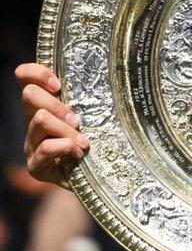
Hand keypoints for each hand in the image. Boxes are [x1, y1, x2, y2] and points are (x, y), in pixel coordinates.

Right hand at [14, 63, 89, 188]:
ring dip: (66, 129)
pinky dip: (67, 147)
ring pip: (40, 119)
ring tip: (83, 142)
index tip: (58, 85)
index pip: (24, 76)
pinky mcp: (35, 165)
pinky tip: (79, 154)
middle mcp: (31, 120)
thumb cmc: (96, 140)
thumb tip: (109, 76)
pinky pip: (46, 147)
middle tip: (77, 121)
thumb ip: (89, 97)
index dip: (37, 73)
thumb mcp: (93, 114)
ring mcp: (30, 143)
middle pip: (29, 94)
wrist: (95, 177)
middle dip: (58, 105)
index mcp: (43, 104)